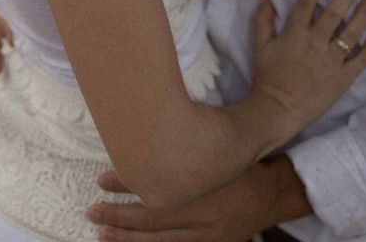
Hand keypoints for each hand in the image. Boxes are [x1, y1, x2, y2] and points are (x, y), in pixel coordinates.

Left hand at [87, 156, 308, 241]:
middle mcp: (204, 219)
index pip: (157, 193)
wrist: (273, 193)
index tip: (101, 181)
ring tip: (103, 234)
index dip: (126, 189)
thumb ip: (184, 147)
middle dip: (120, 219)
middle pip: (154, 223)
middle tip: (93, 212)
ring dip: (129, 240)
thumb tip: (145, 135)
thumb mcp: (213, 149)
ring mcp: (208, 237)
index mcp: (203, 191)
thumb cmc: (238, 165)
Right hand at [250, 0, 365, 143]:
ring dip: (365, 11)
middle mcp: (316, 43)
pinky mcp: (344, 77)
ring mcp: (332, 61)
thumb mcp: (260, 47)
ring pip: (352, 32)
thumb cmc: (266, 78)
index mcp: (294, 34)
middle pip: (335, 11)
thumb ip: (263, 20)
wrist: (277, 111)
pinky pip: (362, 58)